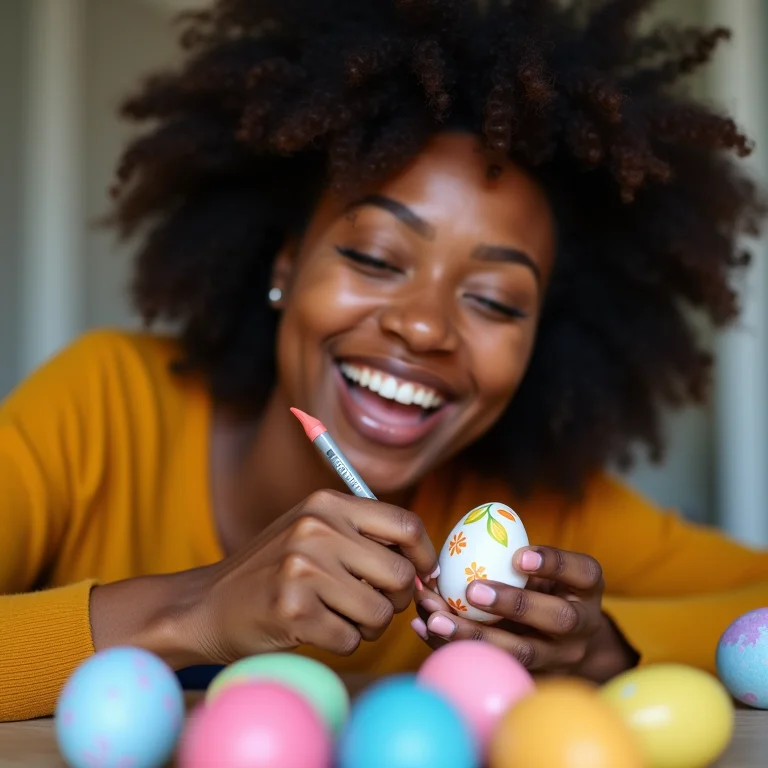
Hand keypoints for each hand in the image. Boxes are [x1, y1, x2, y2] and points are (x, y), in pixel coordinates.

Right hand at [182, 489, 438, 663]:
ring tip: (338, 617)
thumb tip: (424, 565)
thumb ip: (364, 537)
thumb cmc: (274, 571)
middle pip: (399, 573)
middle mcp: (317, 528)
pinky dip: (341, 643)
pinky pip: (351, 640)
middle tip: (371, 606)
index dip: (424, 555)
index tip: (422, 575)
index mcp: (328, 503)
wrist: (207, 604)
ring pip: (380, 612)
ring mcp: (302, 567)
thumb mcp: (314, 532)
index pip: (405, 524)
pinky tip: (314, 630)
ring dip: (367, 627)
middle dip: (394, 600)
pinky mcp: (292, 608)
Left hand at [412, 546, 636, 680]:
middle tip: (472, 589)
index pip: (581, 572)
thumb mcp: (552, 569)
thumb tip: (467, 533)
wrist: (572, 644)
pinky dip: (455, 646)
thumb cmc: (550, 589)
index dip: (553, 563)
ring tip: (435, 616)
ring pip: (521, 653)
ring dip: (474, 634)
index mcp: (587, 588)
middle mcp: (581, 625)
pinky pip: (493, 666)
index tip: (519, 555)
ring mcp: (560, 657)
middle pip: (556, 618)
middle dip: (513, 603)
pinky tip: (425, 628)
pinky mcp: (532, 677)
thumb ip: (521, 556)